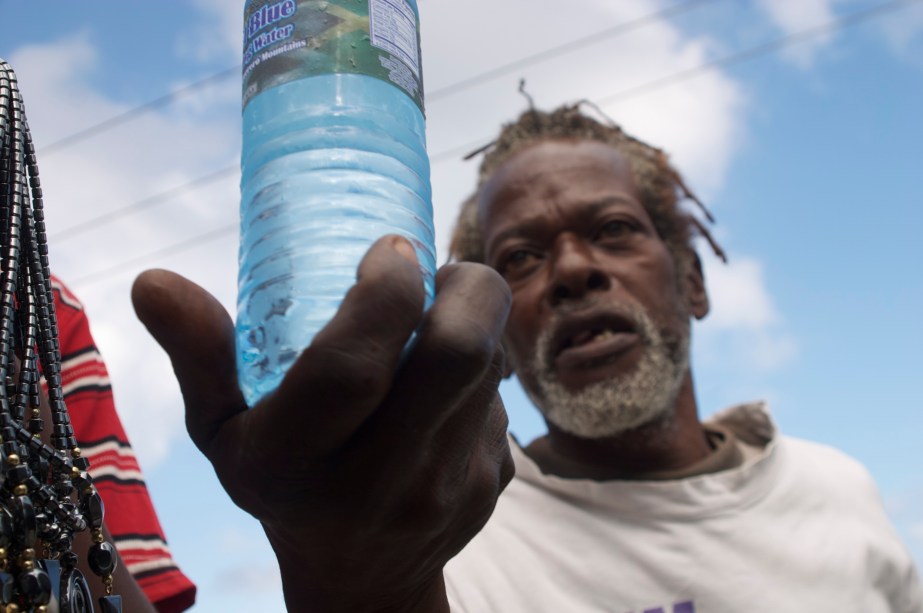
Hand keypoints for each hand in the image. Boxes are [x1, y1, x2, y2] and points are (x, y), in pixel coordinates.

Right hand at [132, 236, 513, 612]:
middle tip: (439, 268)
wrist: (362, 581)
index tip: (389, 249)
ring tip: (438, 316)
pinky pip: (501, 401)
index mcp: (297, 463)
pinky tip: (446, 381)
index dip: (382, 291)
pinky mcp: (490, 488)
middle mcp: (379, 482)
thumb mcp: (224, 433)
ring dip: (474, 321)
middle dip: (464, 287)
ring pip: (487, 370)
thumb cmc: (284, 485)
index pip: (352, 366)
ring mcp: (446, 490)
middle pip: (455, 355)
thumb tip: (153, 280)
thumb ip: (198, 356)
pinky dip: (481, 370)